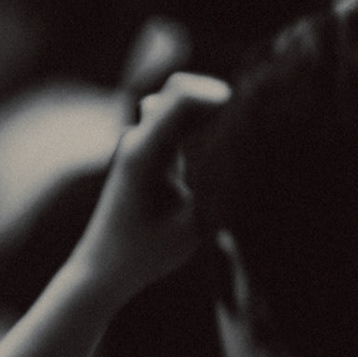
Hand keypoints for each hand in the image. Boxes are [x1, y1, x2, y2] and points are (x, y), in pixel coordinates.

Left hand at [68, 71, 230, 301]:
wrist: (104, 267)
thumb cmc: (148, 253)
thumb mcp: (195, 225)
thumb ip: (223, 188)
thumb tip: (254, 158)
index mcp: (146, 152)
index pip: (182, 96)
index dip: (219, 96)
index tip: (248, 115)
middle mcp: (137, 139)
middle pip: (179, 89)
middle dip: (215, 98)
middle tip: (248, 122)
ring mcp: (135, 142)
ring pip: (174, 100)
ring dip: (203, 107)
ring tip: (233, 130)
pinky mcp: (141, 151)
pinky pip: (170, 117)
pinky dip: (194, 119)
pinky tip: (216, 139)